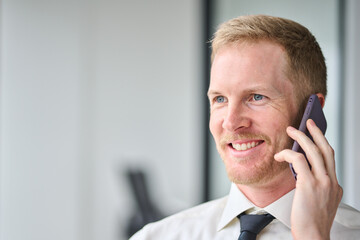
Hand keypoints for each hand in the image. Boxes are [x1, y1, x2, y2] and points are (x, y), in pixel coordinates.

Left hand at [274, 119, 342, 239]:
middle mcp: (331, 181)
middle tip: (308, 122)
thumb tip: (306, 175)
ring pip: (313, 150)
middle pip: (325, 149)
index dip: (322, 143)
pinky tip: (279, 156)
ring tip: (291, 130)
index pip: (330, 158)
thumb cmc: (312, 222)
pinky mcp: (309, 184)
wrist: (313, 236)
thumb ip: (318, 186)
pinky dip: (288, 154)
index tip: (316, 134)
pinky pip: (298, 160)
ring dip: (301, 137)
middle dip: (316, 132)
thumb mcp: (321, 201)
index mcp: (335, 185)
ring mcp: (322, 182)